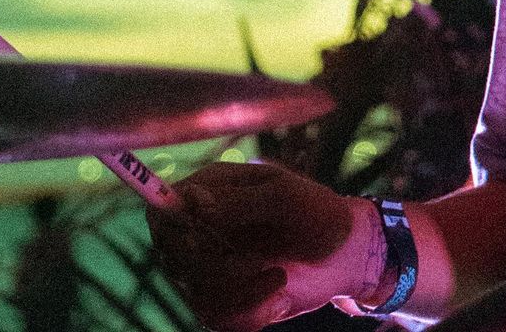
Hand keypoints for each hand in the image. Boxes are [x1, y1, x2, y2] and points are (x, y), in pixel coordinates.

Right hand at [147, 161, 377, 331]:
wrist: (344, 253)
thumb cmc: (317, 212)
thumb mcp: (285, 199)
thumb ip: (239, 201)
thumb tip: (193, 200)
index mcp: (213, 190)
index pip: (161, 208)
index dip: (171, 227)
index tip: (202, 238)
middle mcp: (203, 227)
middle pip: (174, 256)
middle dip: (215, 265)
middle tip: (256, 260)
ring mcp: (211, 265)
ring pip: (194, 290)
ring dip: (239, 291)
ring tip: (279, 276)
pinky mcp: (223, 297)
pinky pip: (214, 316)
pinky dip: (248, 311)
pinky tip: (277, 295)